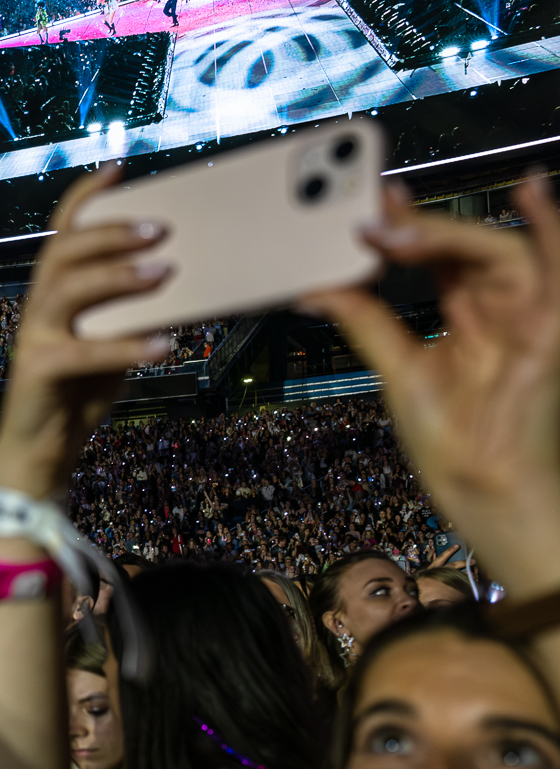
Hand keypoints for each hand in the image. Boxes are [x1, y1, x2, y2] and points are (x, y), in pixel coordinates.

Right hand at [0, 166, 171, 504]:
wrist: (43, 449)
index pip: (63, 231)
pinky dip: (126, 346)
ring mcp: (32, 335)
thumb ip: (133, 311)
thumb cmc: (78, 390)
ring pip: (67, 290)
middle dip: (112, 233)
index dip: (87, 197)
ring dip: (117, 276)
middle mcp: (37, 304)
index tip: (119, 168)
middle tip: (161, 229)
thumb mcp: (113, 341)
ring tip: (164, 273)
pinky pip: (83, 351)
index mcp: (54, 289)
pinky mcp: (36, 368)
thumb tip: (179, 279)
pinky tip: (163, 346)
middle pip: (64, 250)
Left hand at [303, 176, 559, 598]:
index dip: (408, 224)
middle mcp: (503, 308)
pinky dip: (551, 230)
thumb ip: (365, 322)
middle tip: (372, 216)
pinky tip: (531, 191)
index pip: (441, 253)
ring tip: (403, 223)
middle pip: (469, 246)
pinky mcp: (547, 336)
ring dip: (453, 231)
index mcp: (470, 313)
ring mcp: (528, 319)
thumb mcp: (397, 368)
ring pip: (503, 250)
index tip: (370, 203)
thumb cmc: (453, 441)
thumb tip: (317, 288)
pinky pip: (557, 275)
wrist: (482, 493)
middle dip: (421, 225)